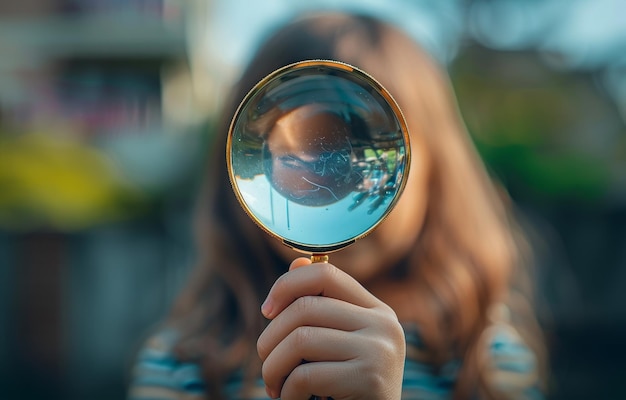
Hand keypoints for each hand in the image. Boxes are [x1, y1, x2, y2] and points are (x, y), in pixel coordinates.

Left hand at [257, 257, 405, 399]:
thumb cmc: (349, 391)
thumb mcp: (337, 345)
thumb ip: (320, 308)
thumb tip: (296, 262)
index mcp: (377, 311)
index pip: (325, 274)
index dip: (287, 285)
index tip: (266, 311)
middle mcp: (384, 325)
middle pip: (305, 308)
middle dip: (270, 338)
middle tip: (266, 363)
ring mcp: (380, 351)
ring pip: (300, 339)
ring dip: (273, 367)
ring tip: (274, 386)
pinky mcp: (370, 380)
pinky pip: (306, 375)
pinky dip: (287, 393)